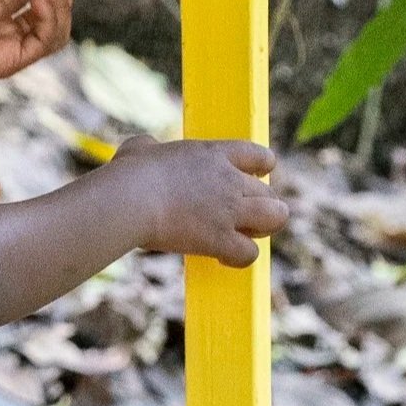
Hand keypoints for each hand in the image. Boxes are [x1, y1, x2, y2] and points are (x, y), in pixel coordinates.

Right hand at [101, 138, 287, 267]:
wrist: (132, 198)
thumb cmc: (131, 172)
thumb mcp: (141, 148)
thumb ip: (150, 149)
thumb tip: (144, 150)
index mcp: (214, 154)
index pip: (260, 155)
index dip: (263, 167)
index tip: (256, 176)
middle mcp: (230, 180)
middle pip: (269, 193)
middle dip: (262, 205)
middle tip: (244, 217)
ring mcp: (230, 211)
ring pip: (274, 219)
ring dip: (263, 229)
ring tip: (245, 235)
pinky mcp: (221, 239)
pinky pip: (249, 253)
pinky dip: (240, 257)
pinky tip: (222, 257)